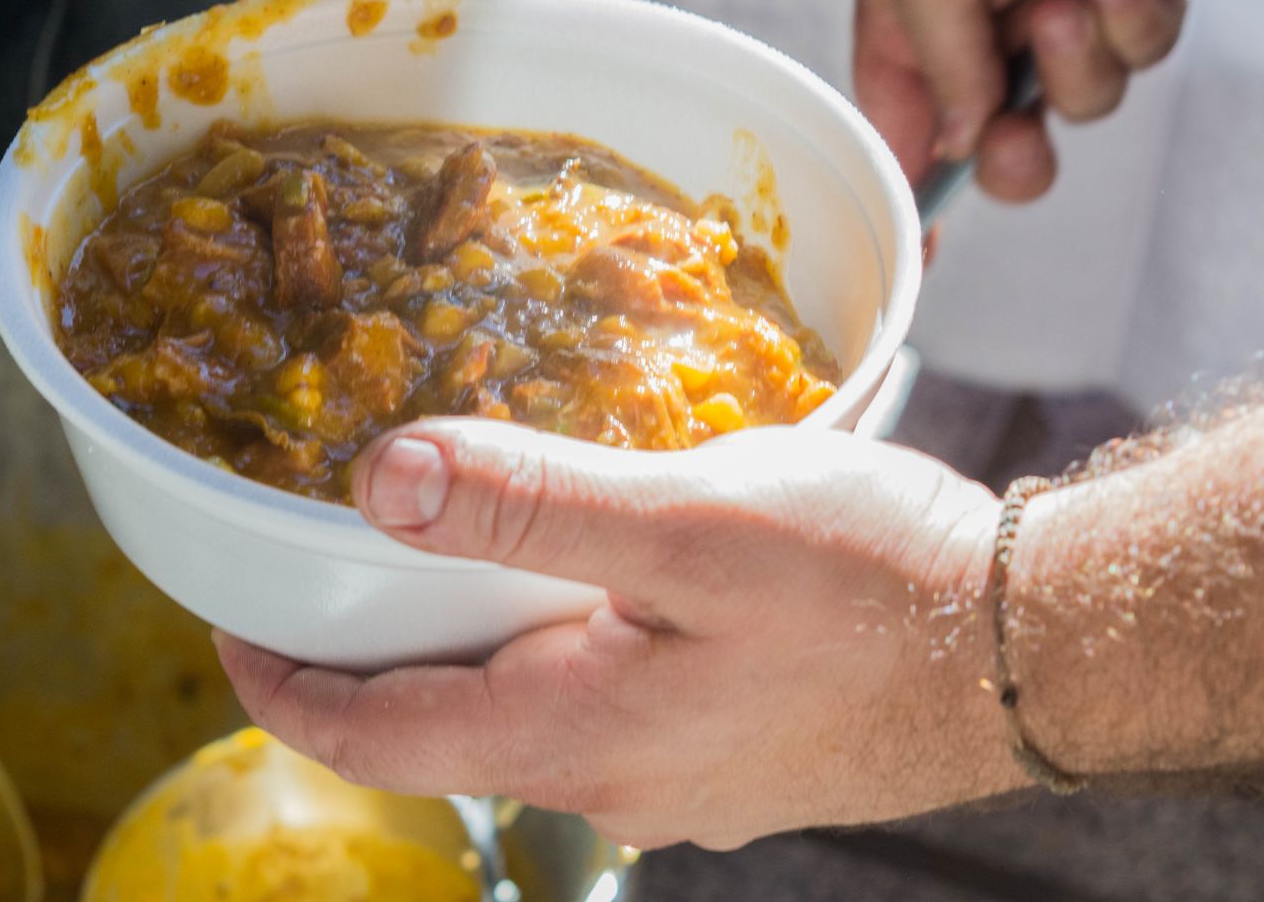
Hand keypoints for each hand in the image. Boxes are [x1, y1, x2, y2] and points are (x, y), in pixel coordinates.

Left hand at [216, 419, 1025, 849]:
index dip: (280, 684)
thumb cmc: (877, 584)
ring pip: (525, 715)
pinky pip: (603, 706)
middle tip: (332, 563)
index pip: (374, 736)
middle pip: (443, 727)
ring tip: (453, 551)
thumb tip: (378, 480)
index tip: (226, 623)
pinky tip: (589, 584)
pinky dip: (558, 646)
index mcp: (574, 736)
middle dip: (373, 654)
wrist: (1038, 646)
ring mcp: (678, 780)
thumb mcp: (690, 522)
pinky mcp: (733, 755)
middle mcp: (613, 783)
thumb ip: (529, 502)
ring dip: (471, 645)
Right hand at [856, 0, 1206, 201]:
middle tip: (1014, 133)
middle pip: (1001, 148)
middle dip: (1012, 156)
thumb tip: (956, 140)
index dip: (909, 198)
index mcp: (911, 27)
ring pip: (1083, 106)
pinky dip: (1134, 18)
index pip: (904, 134)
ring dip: (1080, 61)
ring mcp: (1065, 16)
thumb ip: (935, 61)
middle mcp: (987, 33)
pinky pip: (1145, 52)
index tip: (919, 262)